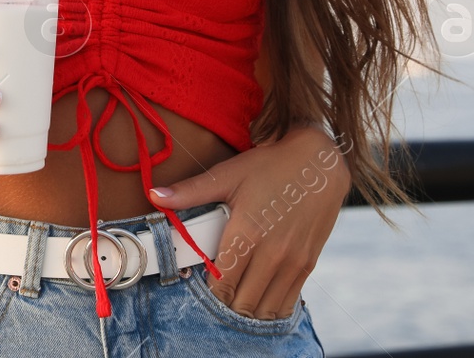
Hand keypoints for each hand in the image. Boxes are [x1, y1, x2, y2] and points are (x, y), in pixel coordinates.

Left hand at [147, 123, 350, 319]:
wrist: (319, 163)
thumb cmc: (269, 166)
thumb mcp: (227, 175)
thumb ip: (190, 192)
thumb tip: (154, 195)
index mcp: (247, 232)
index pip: (222, 283)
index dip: (208, 291)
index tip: (200, 285)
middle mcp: (273, 252)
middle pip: (242, 302)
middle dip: (225, 303)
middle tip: (215, 291)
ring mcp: (293, 262)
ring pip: (265, 309)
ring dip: (247, 309)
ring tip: (234, 296)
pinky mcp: (308, 264)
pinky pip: (287, 303)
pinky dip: (270, 307)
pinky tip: (258, 298)